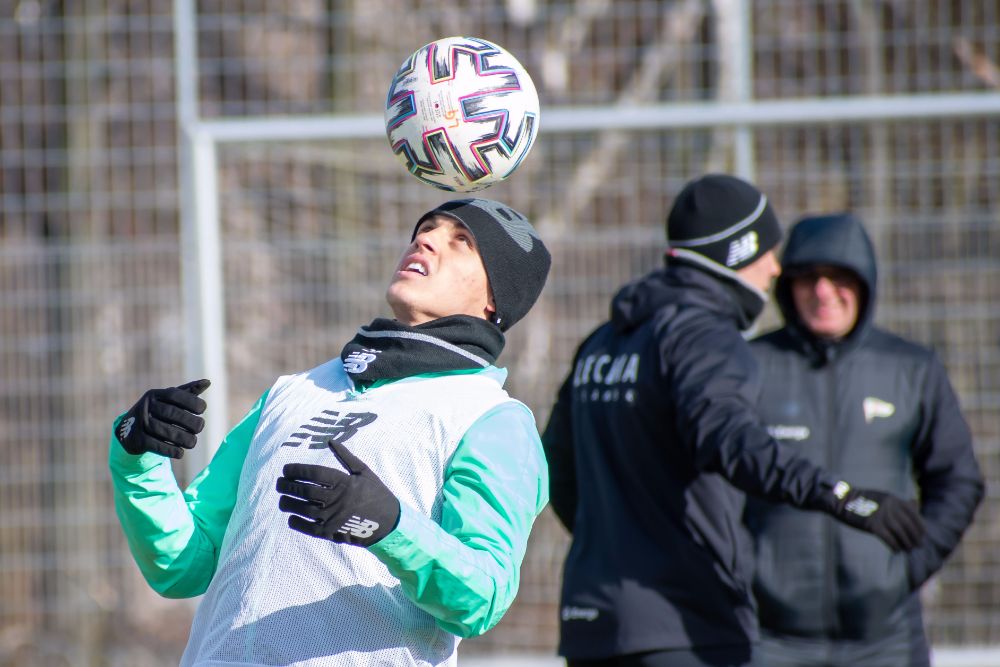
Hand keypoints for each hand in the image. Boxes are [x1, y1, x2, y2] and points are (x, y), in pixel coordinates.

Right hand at [116, 379, 210, 458]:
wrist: (128, 430)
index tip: (202, 409)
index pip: (173, 395)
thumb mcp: (170, 401)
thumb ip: (189, 392)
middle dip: (189, 421)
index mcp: (155, 395)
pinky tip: (180, 453)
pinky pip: (154, 445)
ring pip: (162, 430)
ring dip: (181, 438)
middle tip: (200, 427)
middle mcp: (145, 406)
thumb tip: (208, 382)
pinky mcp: (137, 439)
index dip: (190, 401)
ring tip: (192, 442)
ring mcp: (139, 423)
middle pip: (170, 413)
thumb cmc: (158, 412)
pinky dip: (169, 449)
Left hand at [276, 439, 400, 546]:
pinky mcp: (331, 532)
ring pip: (302, 509)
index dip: (297, 471)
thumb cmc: (377, 494)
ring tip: (282, 499)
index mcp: (344, 483)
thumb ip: (346, 457)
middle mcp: (336, 499)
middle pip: (304, 491)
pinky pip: (308, 528)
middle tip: (279, 483)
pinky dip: (296, 522)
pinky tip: (291, 517)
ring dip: (288, 503)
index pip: (314, 474)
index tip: (286, 469)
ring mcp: (333, 517)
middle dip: (287, 486)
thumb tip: (331, 441)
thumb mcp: (365, 472)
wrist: (389, 523)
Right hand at [826, 482, 924, 551]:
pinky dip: (894, 546)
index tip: (922, 536)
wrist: (842, 501)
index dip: (920, 527)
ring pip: (900, 533)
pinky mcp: (871, 525)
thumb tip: (915, 505)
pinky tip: (896, 551)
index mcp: (894, 499)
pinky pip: (888, 538)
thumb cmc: (864, 501)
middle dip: (915, 538)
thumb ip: (899, 502)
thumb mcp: (884, 497)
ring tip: (907, 549)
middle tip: (916, 546)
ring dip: (906, 544)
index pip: (914, 515)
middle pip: (908, 525)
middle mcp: (889, 506)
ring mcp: (880, 515)